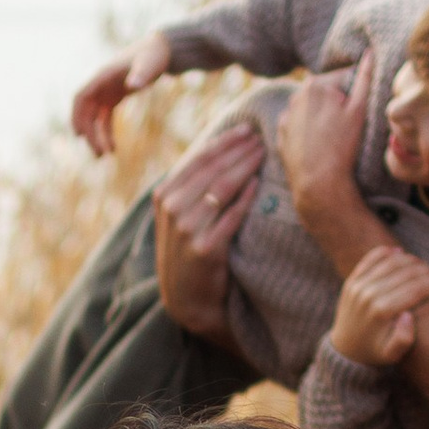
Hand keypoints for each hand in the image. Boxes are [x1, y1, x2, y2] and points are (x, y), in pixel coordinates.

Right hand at [72, 30, 173, 158]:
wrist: (162, 50)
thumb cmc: (155, 54)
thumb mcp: (150, 64)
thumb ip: (141, 74)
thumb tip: (132, 85)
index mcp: (103, 76)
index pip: (81, 97)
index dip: (77, 115)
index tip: (78, 134)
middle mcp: (101, 85)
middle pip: (86, 112)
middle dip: (90, 133)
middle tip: (99, 154)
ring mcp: (106, 92)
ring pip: (94, 119)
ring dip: (96, 137)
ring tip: (105, 156)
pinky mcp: (115, 98)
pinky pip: (106, 119)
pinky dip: (107, 133)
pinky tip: (114, 148)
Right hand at [152, 119, 261, 338]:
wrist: (186, 299)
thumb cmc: (189, 251)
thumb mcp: (178, 217)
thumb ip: (190, 187)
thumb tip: (221, 149)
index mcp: (164, 196)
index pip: (198, 159)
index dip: (225, 141)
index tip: (247, 129)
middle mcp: (172, 209)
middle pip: (213, 169)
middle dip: (239, 150)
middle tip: (262, 138)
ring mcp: (187, 229)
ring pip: (223, 187)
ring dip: (246, 166)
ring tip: (264, 154)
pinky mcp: (206, 249)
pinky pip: (232, 215)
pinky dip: (247, 197)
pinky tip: (259, 183)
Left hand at [276, 53, 373, 236]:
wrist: (318, 183)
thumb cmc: (342, 146)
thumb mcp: (359, 110)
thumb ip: (365, 78)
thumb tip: (370, 52)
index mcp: (316, 84)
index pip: (344, 78)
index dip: (356, 93)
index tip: (359, 112)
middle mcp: (296, 95)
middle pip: (326, 93)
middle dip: (337, 104)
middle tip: (347, 127)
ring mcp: (287, 116)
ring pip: (312, 109)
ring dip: (323, 116)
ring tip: (333, 138)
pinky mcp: (281, 135)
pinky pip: (300, 127)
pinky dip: (309, 131)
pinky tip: (319, 145)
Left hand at [329, 243, 428, 368]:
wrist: (345, 350)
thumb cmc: (375, 352)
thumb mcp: (392, 355)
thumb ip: (404, 339)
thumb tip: (408, 315)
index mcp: (382, 312)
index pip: (415, 289)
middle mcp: (368, 295)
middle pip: (406, 272)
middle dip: (427, 272)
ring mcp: (358, 286)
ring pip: (391, 262)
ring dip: (412, 260)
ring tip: (423, 267)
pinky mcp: (351, 281)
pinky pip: (371, 258)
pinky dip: (387, 252)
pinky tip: (401, 252)